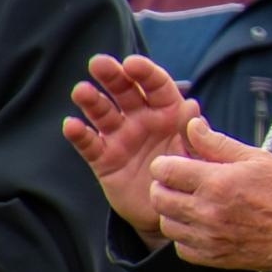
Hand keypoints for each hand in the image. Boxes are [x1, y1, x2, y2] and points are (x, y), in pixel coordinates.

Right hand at [64, 53, 198, 244]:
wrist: (173, 208)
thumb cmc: (191, 175)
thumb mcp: (200, 156)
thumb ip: (195, 135)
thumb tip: (193, 108)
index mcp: (170, 111)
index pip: (157, 86)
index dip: (145, 73)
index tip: (132, 63)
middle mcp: (143, 119)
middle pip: (125, 92)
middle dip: (113, 76)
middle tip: (99, 63)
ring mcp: (121, 137)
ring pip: (104, 113)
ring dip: (92, 101)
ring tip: (81, 91)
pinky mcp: (105, 159)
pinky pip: (90, 144)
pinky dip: (80, 134)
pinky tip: (71, 124)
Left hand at [146, 116, 271, 270]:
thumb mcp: (255, 157)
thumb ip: (217, 143)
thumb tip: (192, 125)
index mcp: (216, 181)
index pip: (165, 171)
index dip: (165, 164)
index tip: (173, 164)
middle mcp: (206, 211)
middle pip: (159, 198)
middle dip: (163, 186)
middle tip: (178, 182)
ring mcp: (208, 237)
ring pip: (166, 224)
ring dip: (172, 212)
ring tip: (190, 204)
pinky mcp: (213, 256)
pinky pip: (181, 247)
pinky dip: (185, 236)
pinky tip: (201, 225)